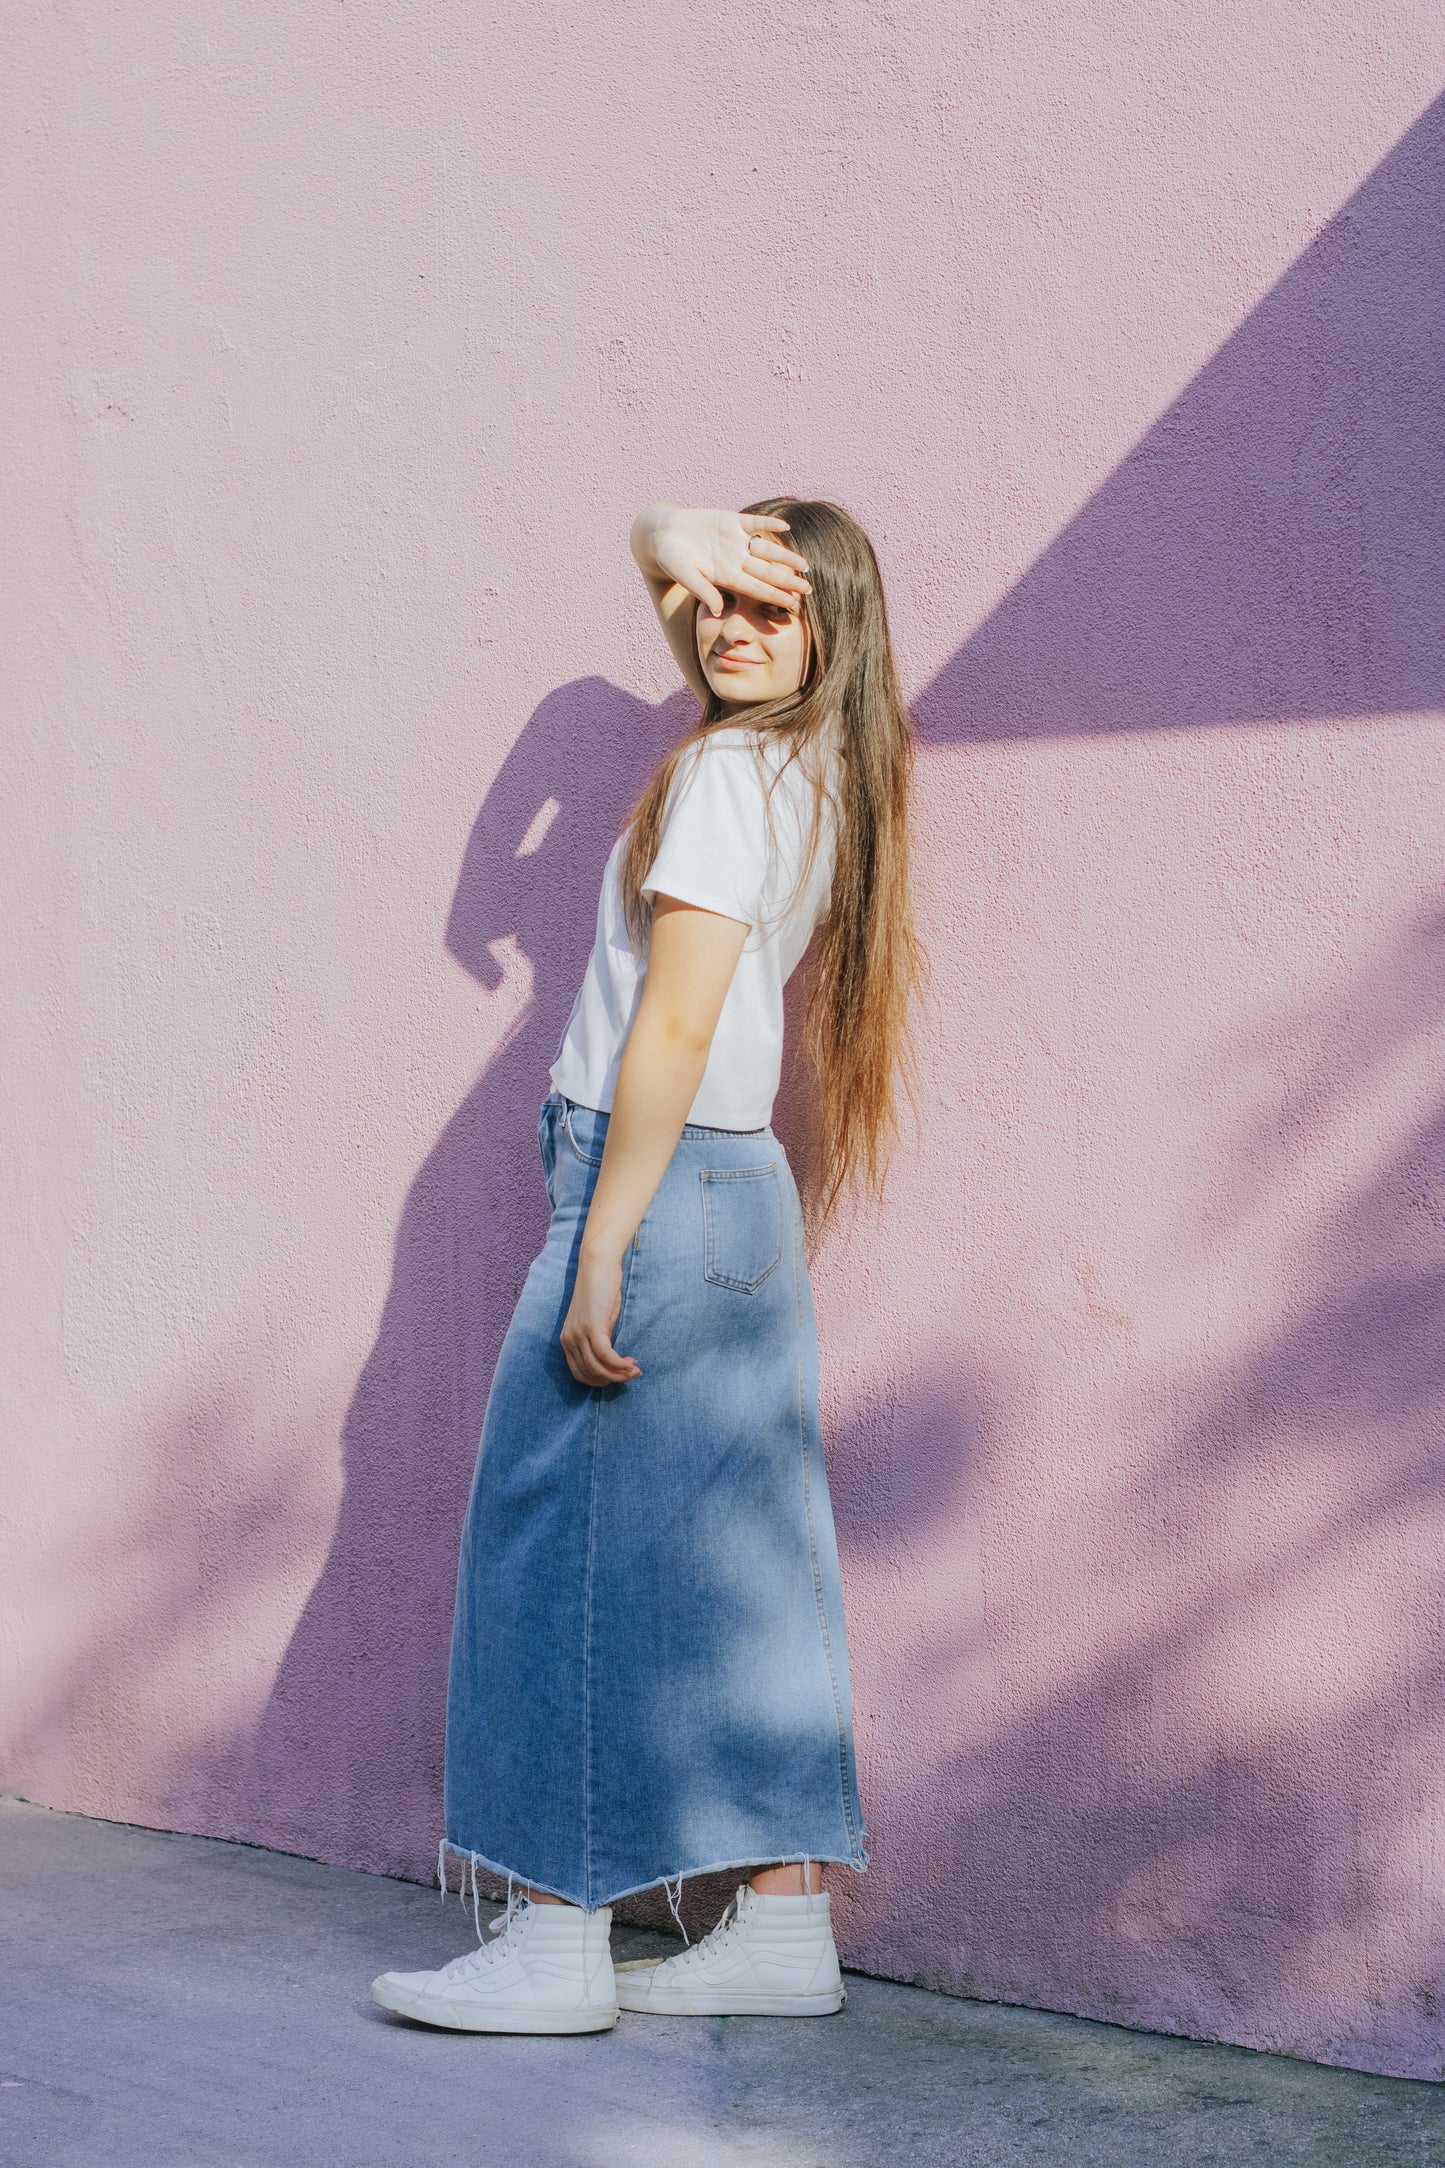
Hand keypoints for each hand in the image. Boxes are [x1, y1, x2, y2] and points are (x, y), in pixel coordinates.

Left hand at [560, 1246, 641, 1387]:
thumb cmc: (601, 1291)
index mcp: (567, 1340)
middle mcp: (569, 1340)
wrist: (597, 1265)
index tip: (619, 1375)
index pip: (580, 1374)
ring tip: (634, 1369)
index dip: (601, 1381)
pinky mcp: (592, 1326)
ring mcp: (578, 1334)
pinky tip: (631, 1363)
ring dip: (619, 1374)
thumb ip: (599, 1340)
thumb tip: (611, 1361)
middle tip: (631, 1373)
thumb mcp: (597, 1321)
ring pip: (597, 1368)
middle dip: (613, 1380)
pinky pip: (605, 1355)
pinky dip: (620, 1364)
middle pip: (589, 1375)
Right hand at [635, 505, 811, 616]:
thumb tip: (718, 610)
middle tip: (808, 588)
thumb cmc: (672, 560)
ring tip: (804, 564)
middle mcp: (736, 560)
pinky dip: (768, 524)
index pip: (756, 588)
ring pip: (766, 550)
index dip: (774, 595)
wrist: (663, 534)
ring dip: (784, 556)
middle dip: (787, 580)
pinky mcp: (731, 521)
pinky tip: (786, 528)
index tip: (793, 603)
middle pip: (767, 572)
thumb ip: (703, 591)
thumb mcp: (686, 576)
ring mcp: (735, 541)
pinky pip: (754, 523)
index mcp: (726, 577)